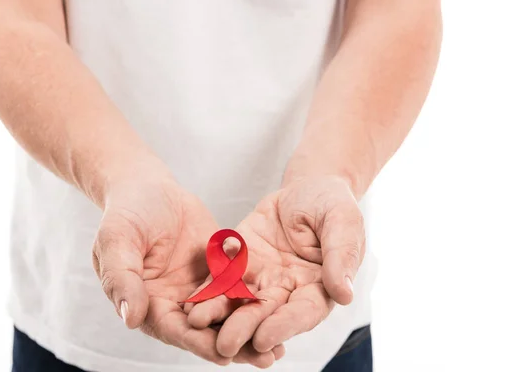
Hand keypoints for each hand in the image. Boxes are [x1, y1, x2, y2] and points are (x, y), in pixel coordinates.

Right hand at [91, 155, 281, 365]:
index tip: (224, 355)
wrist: (148, 186)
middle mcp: (175, 302)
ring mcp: (198, 287)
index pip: (175, 330)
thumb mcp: (117, 241)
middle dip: (235, 344)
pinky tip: (283, 306)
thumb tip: (131, 318)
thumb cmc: (125, 213)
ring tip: (281, 346)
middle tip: (266, 359)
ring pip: (227, 313)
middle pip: (206, 330)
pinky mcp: (218, 270)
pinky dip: (257, 298)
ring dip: (251, 328)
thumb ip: (123, 278)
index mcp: (148, 303)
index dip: (198, 343)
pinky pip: (238, 285)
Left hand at [186, 176, 365, 357]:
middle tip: (225, 345)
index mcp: (318, 287)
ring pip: (239, 299)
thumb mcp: (343, 222)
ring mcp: (262, 277)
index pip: (303, 312)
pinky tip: (190, 298)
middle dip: (244, 328)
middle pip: (265, 313)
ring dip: (219, 312)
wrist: (307, 189)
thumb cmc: (332, 205)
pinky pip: (223, 276)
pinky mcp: (241, 262)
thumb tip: (344, 294)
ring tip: (197, 321)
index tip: (264, 339)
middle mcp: (288, 289)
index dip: (284, 326)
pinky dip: (207, 288)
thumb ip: (341, 255)